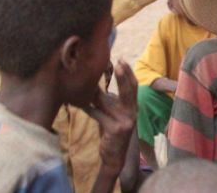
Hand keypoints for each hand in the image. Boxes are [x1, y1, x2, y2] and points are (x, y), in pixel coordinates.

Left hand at [83, 61, 137, 176]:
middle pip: (129, 90)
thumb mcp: (112, 113)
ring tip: (90, 82)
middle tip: (118, 63)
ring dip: (98, 93)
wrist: (114, 155)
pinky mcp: (115, 129)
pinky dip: (90, 110)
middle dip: (123, 76)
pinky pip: (100, 116)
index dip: (129, 73)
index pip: (134, 86)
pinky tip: (82, 105)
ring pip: (110, 102)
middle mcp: (132, 112)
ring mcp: (125, 121)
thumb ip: (107, 100)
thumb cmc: (111, 130)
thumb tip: (93, 83)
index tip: (121, 60)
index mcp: (133, 106)